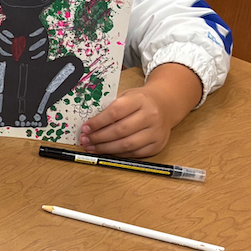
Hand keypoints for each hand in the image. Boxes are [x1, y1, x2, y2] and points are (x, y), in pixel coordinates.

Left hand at [79, 63, 202, 156]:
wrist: (165, 104)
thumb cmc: (140, 101)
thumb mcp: (126, 96)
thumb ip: (110, 108)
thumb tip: (89, 125)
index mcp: (140, 100)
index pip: (115, 112)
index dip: (98, 122)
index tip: (85, 128)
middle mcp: (151, 116)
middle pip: (120, 131)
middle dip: (99, 138)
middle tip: (85, 140)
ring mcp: (156, 132)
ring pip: (127, 145)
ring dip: (105, 148)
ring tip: (92, 147)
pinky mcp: (158, 145)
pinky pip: (134, 153)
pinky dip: (118, 154)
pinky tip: (107, 151)